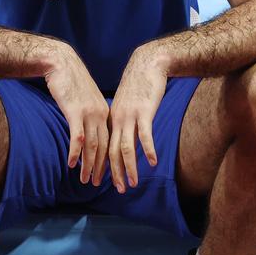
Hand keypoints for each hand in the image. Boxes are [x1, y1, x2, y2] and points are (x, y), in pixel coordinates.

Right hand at [43, 45, 109, 185]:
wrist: (61, 62)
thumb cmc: (71, 80)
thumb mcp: (85, 98)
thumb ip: (89, 113)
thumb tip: (88, 128)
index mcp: (105, 112)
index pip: (110, 141)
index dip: (110, 160)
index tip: (108, 174)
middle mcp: (100, 114)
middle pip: (104, 147)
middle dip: (103, 168)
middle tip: (100, 185)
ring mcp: (88, 114)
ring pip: (92, 146)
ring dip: (90, 165)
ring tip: (86, 181)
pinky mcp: (75, 112)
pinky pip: (77, 137)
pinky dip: (75, 153)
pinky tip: (72, 164)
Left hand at [109, 45, 167, 192]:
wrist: (147, 64)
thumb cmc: (138, 85)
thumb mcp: (126, 105)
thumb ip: (124, 121)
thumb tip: (124, 137)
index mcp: (111, 119)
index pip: (104, 147)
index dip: (103, 165)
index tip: (103, 181)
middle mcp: (117, 120)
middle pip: (111, 151)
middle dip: (114, 173)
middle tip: (118, 190)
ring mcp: (130, 116)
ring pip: (125, 147)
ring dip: (129, 168)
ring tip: (132, 183)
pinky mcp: (144, 112)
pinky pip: (144, 135)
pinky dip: (147, 150)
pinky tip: (152, 163)